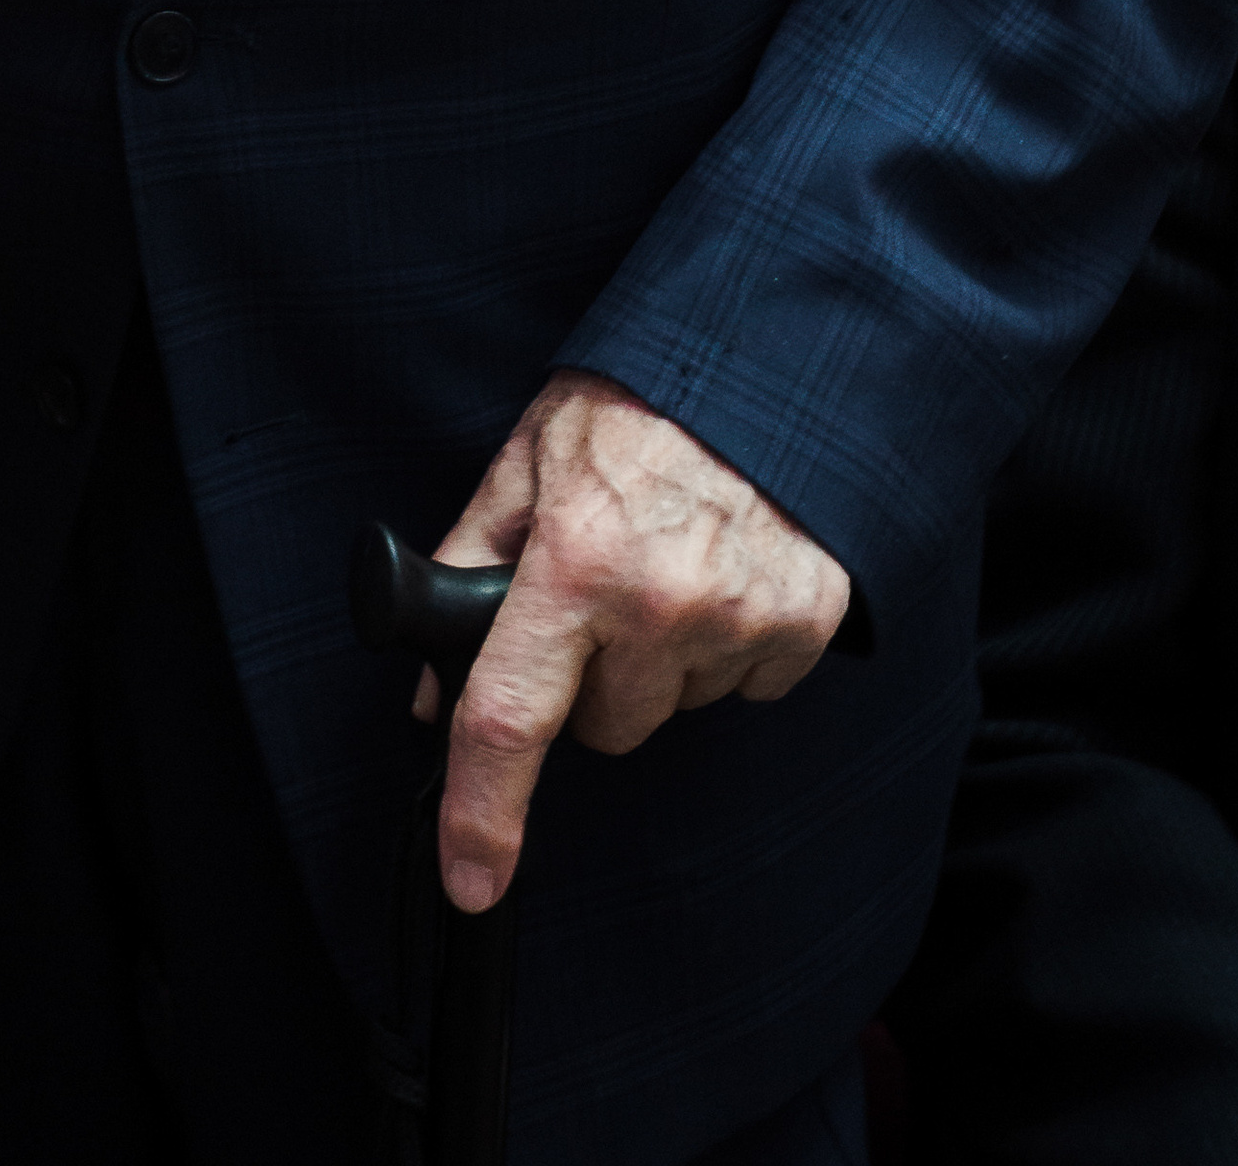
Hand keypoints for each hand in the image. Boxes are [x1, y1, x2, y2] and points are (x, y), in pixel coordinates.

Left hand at [424, 371, 847, 913]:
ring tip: (667, 561)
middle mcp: (661, 603)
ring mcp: (742, 618)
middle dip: (590, 678)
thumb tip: (431, 687)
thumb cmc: (633, 402)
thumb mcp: (526, 460)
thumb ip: (468, 569)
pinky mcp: (806, 623)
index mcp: (574, 562)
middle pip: (602, 725)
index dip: (482, 811)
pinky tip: (724, 571)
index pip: (510, 715)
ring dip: (663, 660)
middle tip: (601, 592)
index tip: (471, 878)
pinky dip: (730, 645)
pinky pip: (748, 684)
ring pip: (675, 708)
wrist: (761, 358)